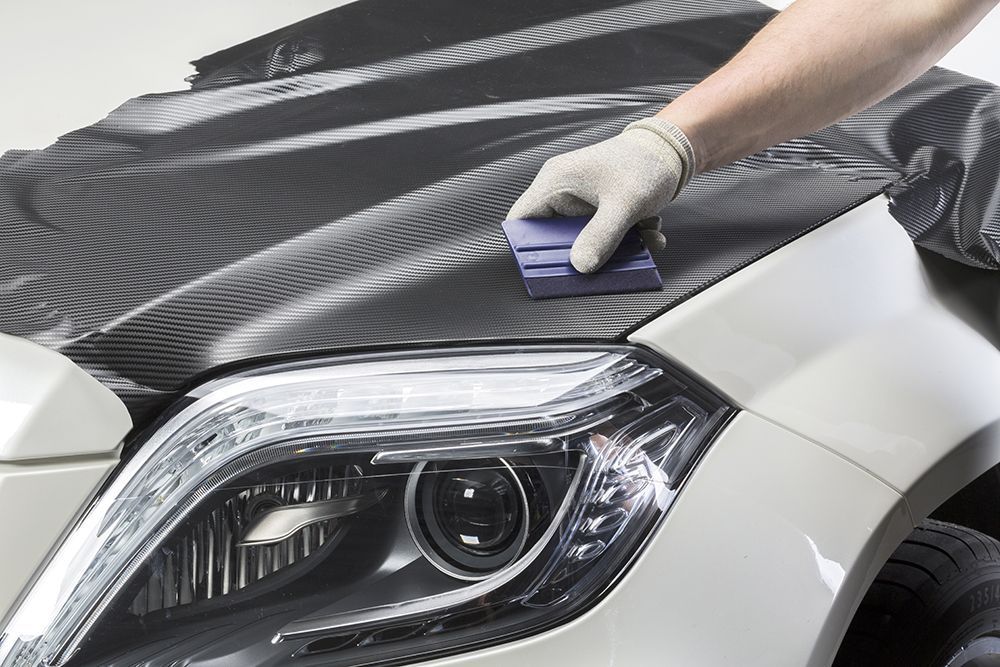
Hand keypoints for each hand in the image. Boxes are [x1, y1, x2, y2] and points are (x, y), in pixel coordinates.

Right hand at [508, 117, 694, 272]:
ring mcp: (582, 203)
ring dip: (609, 249)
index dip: (525, 246)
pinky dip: (623, 243)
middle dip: (579, 253)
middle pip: (552, 238)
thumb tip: (581, 265)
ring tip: (635, 243)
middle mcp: (563, 192)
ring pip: (581, 242)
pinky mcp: (599, 211)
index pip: (521, 220)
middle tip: (597, 263)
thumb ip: (601, 237)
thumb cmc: (646, 161)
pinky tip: (645, 234)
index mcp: (555, 182)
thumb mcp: (624, 204)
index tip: (544, 266)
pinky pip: (602, 237)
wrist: (673, 150)